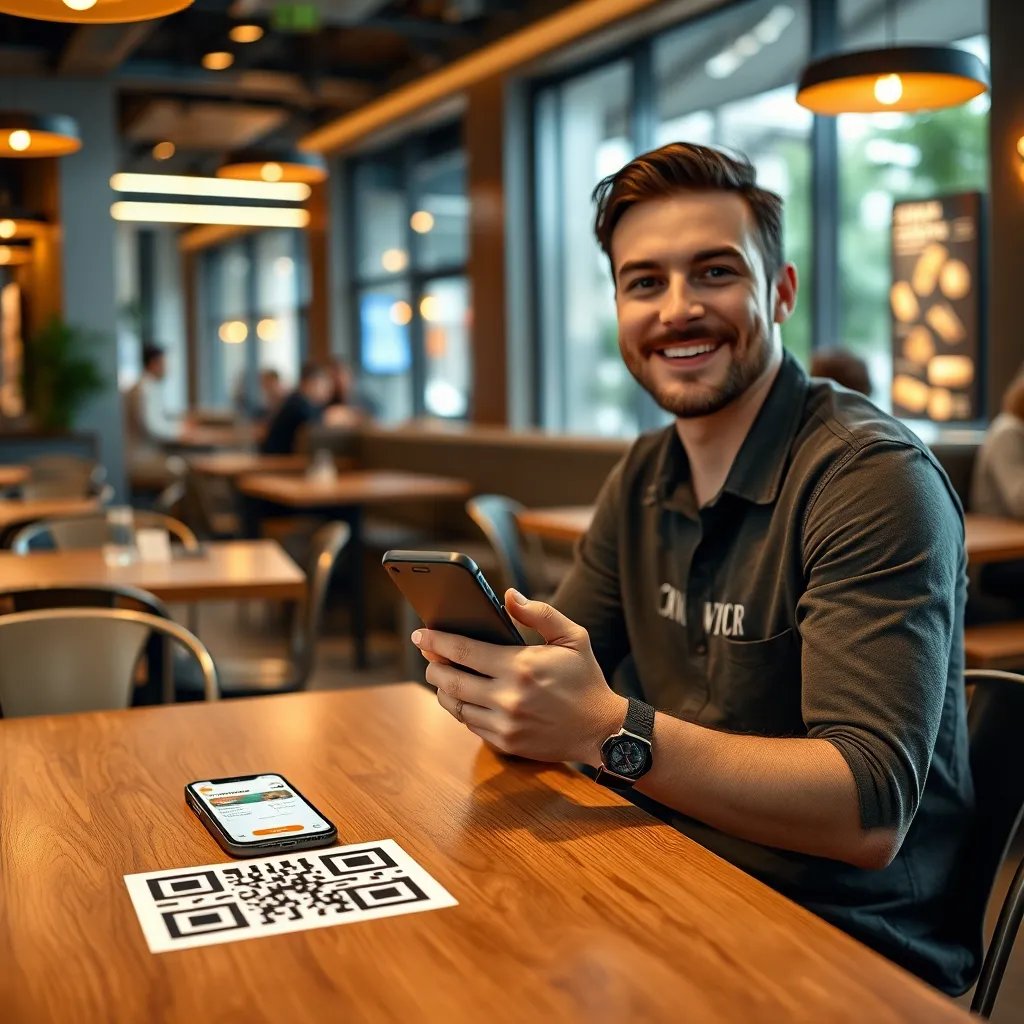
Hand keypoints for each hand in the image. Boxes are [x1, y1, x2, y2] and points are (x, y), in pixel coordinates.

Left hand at [414, 590, 626, 765]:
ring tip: (442, 675)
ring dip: (443, 688)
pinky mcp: (505, 743)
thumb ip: (540, 613)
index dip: (437, 641)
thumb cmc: (585, 678)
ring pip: (454, 705)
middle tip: (429, 655)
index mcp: (521, 666)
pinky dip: (461, 708)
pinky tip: (463, 696)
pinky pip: (470, 724)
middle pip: (449, 680)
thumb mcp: (573, 637)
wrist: (601, 729)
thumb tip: (508, 595)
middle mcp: (508, 697)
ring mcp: (504, 724)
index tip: (420, 634)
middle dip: (433, 665)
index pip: (463, 651)